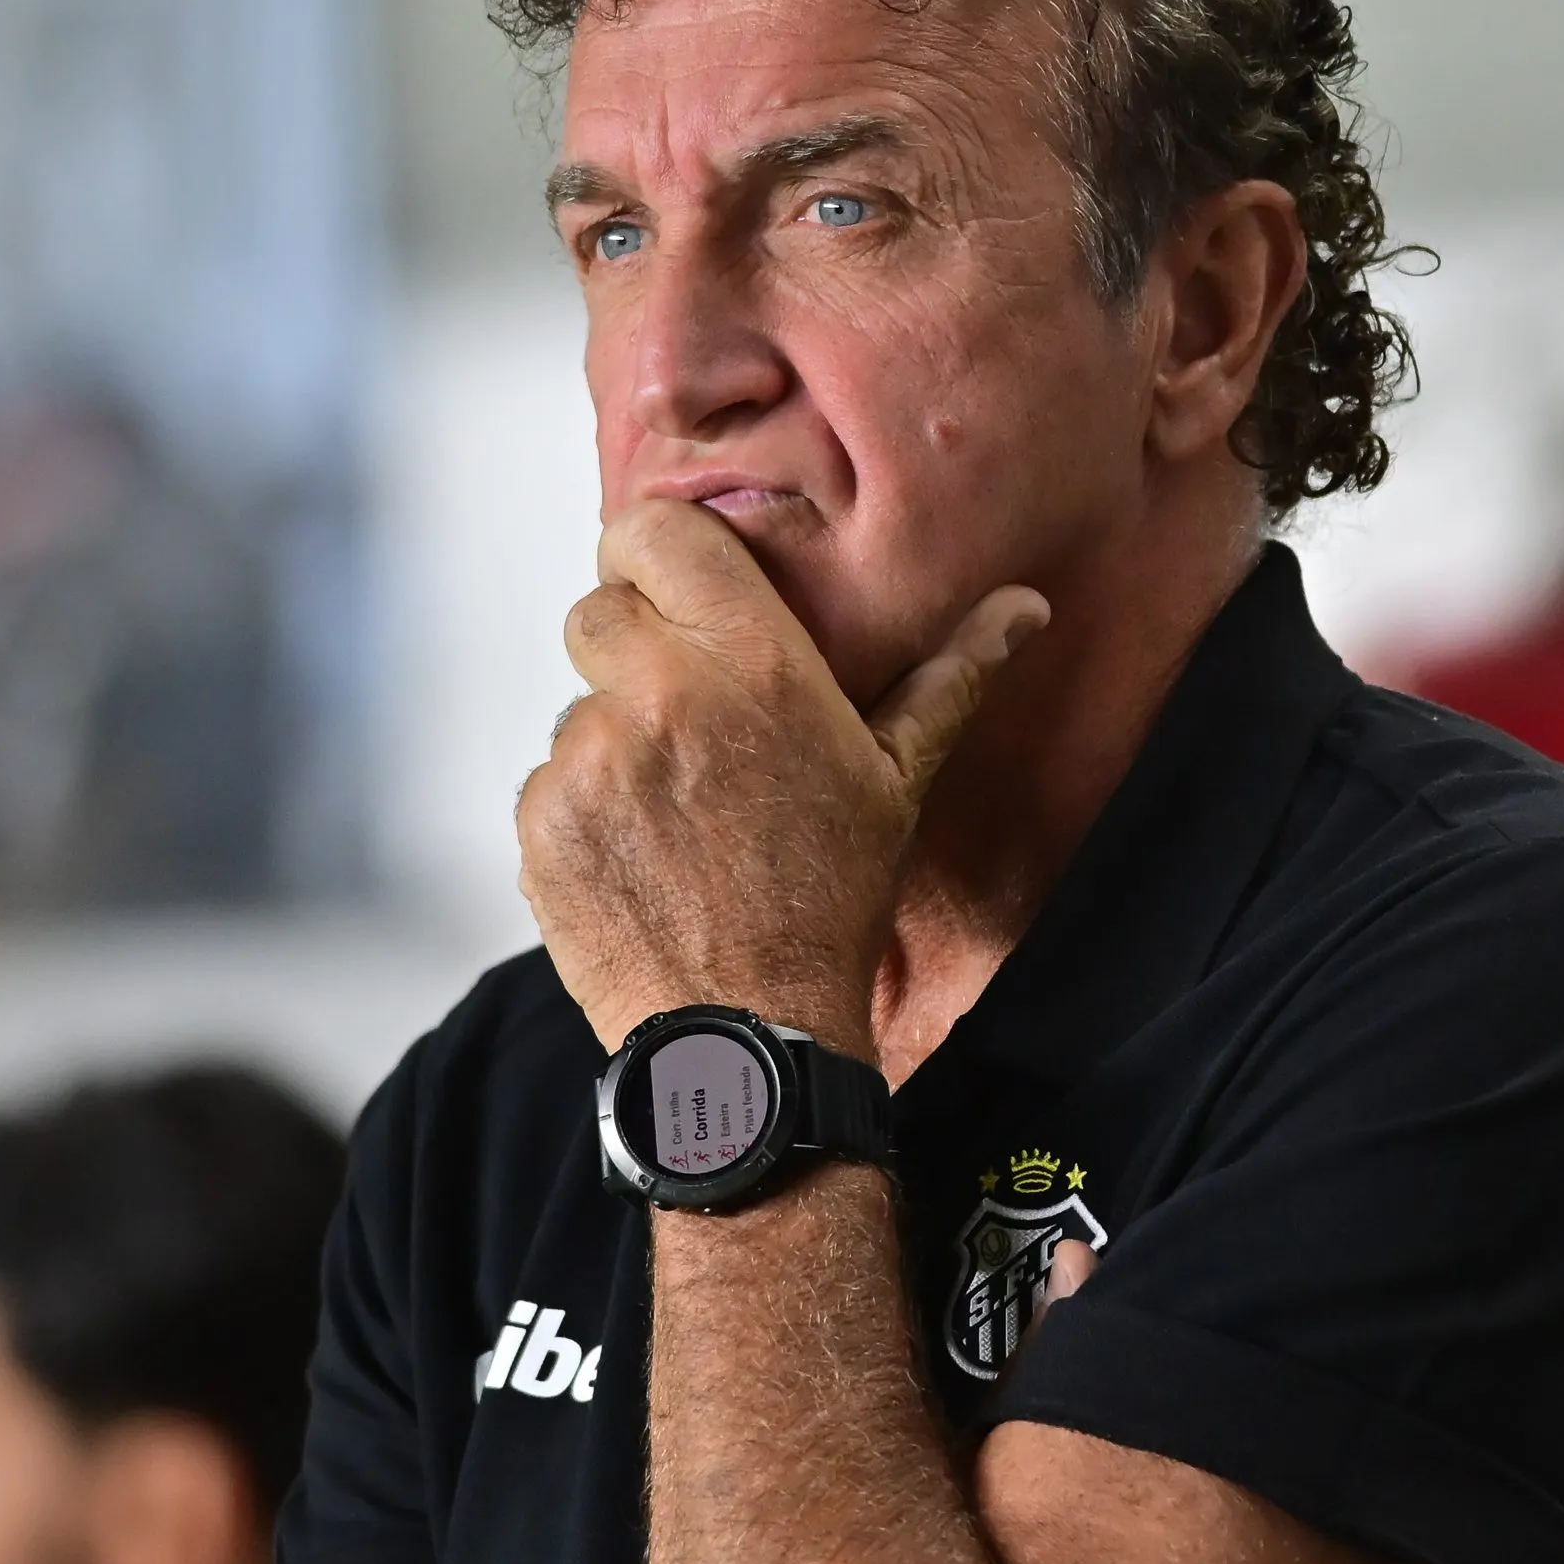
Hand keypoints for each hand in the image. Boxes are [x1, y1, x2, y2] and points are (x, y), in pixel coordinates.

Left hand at [517, 498, 1048, 1052]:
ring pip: (579, 703)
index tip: (673, 588)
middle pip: (598, 608)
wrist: (749, 1032)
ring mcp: (588, 756)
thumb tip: (1023, 607)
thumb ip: (950, 676)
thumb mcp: (899, 780)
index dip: (653, 552)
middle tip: (685, 714)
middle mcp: (660, 693)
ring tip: (678, 810)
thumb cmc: (831, 900)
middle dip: (634, 646)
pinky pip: (550, 778)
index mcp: (753, 663)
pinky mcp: (540, 818)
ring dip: (614, 737)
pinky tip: (643, 854)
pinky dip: (584, 806)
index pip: (653, 531)